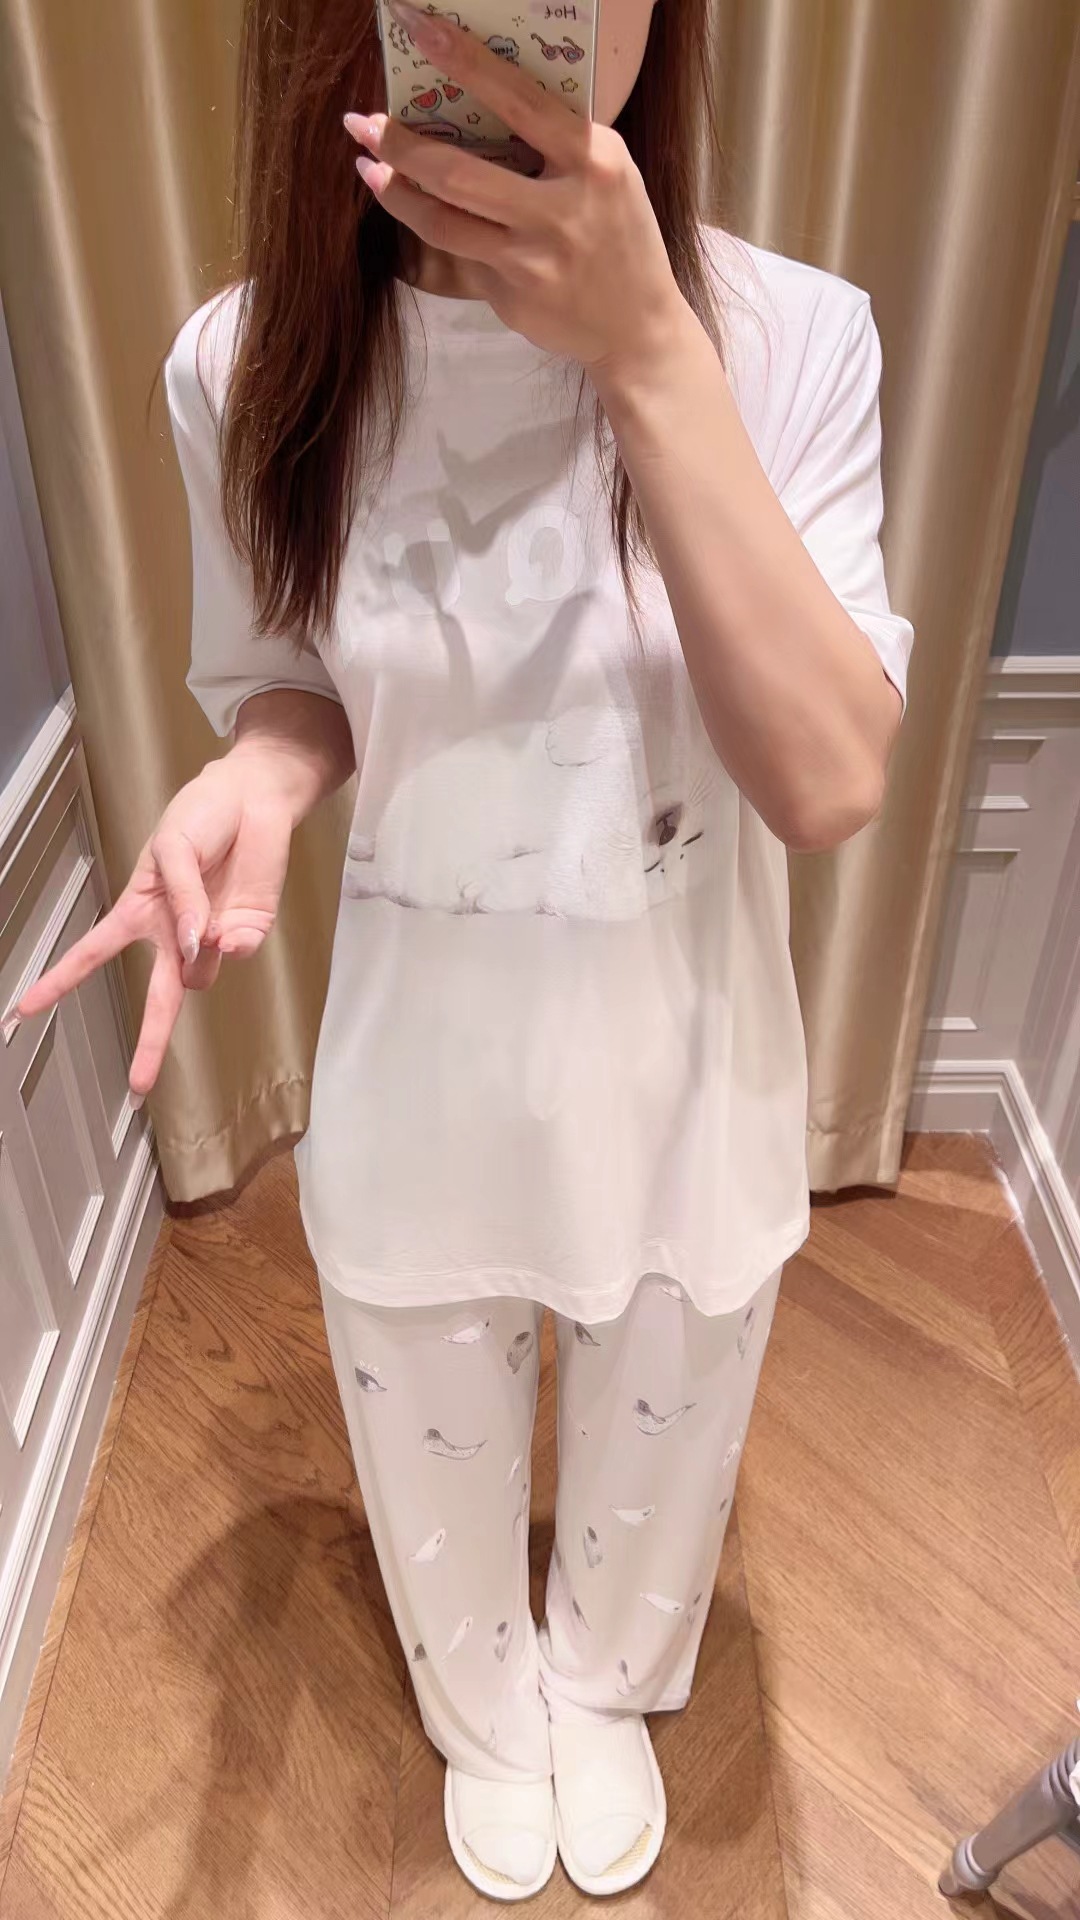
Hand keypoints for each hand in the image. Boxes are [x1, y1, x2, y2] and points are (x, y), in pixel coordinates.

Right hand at [11, 757, 296, 1101]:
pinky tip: (229, 925)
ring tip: (204, 912)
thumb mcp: (172, 849)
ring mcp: (212, 936)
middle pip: (159, 998)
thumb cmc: (202, 816)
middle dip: (150, 1042)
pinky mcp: (248, 929)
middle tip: (138, 1084)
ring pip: (202, 974)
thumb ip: (179, 899)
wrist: (252, 798)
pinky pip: (238, 953)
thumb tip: (191, 942)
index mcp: (140, 911)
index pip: (93, 952)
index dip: (60, 980)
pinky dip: (232, 944)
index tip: (26, 1008)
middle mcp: (174, 933)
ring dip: (198, 953)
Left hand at [345, 1, 686, 373]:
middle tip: (362, 123)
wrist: (638, 326)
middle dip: (398, 145)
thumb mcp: (604, 173)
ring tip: (368, 168)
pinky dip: (433, 230)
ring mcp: (534, 260)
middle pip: (456, 172)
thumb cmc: (617, 234)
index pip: (517, 98)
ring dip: (394, 193)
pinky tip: (415, 212)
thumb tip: (474, 102)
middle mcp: (562, 209)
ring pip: (441, 222)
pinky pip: (460, 256)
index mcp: (592, 159)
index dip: (461, 59)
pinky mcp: (514, 297)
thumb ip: (553, 143)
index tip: (415, 25)